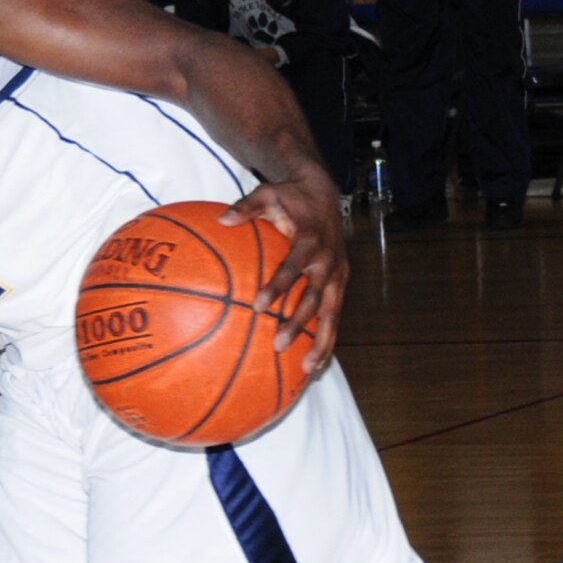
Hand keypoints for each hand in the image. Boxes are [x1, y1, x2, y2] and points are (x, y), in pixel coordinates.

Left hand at [221, 170, 347, 371]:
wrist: (325, 193)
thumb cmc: (291, 197)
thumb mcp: (268, 193)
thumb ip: (246, 207)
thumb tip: (221, 219)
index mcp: (310, 241)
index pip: (292, 268)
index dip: (278, 287)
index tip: (259, 306)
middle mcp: (328, 261)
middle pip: (315, 298)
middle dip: (299, 323)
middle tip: (279, 345)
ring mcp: (338, 274)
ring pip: (332, 314)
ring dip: (321, 341)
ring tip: (307, 369)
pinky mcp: (341, 283)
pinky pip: (335, 314)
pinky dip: (328, 338)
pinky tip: (315, 362)